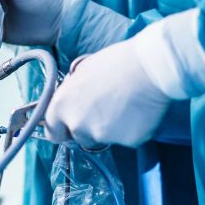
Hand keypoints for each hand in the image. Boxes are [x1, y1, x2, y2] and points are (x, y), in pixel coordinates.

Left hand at [45, 38, 171, 147]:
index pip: (54, 132)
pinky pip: (128, 139)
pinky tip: (140, 111)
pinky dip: (133, 129)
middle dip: (90, 128)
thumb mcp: (83, 72)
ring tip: (126, 106)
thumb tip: (75, 101)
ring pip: (105, 138)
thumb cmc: (116, 62)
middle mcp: (79, 125)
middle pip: (80, 137)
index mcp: (62, 106)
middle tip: (107, 109)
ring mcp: (103, 136)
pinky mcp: (128, 142)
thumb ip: (73, 94)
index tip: (71, 126)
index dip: (64, 128)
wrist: (150, 68)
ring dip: (112, 129)